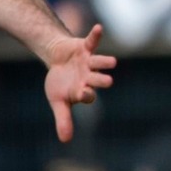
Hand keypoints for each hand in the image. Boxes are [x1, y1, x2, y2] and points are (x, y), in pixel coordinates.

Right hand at [42, 25, 116, 142]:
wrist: (57, 60)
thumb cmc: (60, 83)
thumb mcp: (57, 102)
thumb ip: (63, 119)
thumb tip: (65, 141)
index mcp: (84, 90)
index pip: (88, 94)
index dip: (86, 94)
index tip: (84, 94)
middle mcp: (90, 76)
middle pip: (97, 79)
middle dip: (101, 80)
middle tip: (109, 82)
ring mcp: (89, 61)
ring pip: (99, 62)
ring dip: (104, 62)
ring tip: (113, 62)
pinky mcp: (85, 47)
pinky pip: (92, 41)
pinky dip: (96, 35)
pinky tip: (99, 28)